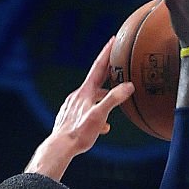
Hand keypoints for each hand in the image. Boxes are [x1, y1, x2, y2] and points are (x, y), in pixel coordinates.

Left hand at [24, 36, 133, 180]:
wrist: (60, 148)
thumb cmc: (78, 133)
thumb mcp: (100, 115)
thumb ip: (114, 99)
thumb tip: (128, 86)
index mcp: (85, 92)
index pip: (98, 67)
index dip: (107, 53)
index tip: (114, 40)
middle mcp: (77, 96)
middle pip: (96, 80)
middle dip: (108, 73)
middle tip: (118, 65)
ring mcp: (73, 107)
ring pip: (92, 98)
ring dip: (103, 97)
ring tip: (113, 100)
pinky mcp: (70, 118)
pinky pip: (86, 112)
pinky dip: (96, 114)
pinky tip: (102, 126)